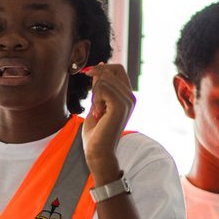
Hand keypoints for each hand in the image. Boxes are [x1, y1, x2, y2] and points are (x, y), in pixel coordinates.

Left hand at [81, 62, 134, 181]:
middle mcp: (130, 97)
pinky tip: (98, 112)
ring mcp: (127, 101)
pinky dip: (96, 98)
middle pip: (112, 70)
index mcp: (126, 96)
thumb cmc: (96, 132)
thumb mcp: (96, 103)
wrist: (98, 152)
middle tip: (94, 101)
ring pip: (105, 79)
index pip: (118, 69)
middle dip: (97, 80)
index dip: (102, 68)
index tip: (87, 74)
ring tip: (97, 111)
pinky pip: (103, 88)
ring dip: (95, 93)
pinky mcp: (121, 106)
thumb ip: (99, 87)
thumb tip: (99, 66)